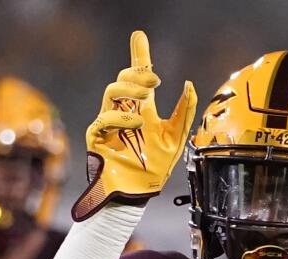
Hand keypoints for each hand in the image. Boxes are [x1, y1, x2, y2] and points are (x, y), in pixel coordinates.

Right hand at [71, 30, 196, 220]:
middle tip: (155, 79)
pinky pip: (104, 118)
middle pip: (123, 80)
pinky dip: (121, 117)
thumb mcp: (176, 137)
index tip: (140, 37)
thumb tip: (189, 85)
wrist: (140, 192)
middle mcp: (124, 113)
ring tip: (146, 97)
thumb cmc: (155, 167)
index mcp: (142, 110)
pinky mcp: (98, 137)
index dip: (139, 56)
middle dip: (137, 73)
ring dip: (129, 90)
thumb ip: (184, 112)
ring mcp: (109, 123)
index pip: (139, 79)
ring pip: (111, 92)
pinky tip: (136, 122)